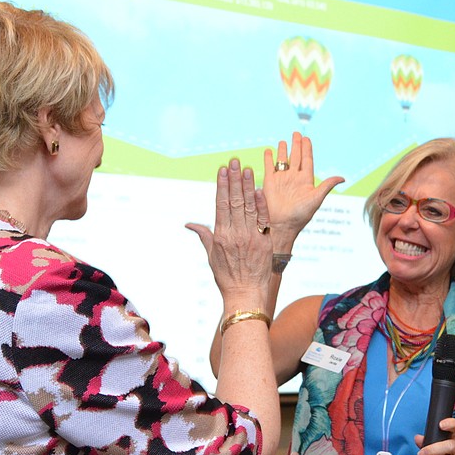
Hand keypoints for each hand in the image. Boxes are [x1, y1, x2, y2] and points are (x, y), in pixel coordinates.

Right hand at [186, 158, 273, 302]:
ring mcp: (251, 237)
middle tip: (234, 161)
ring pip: (248, 206)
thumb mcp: (212, 256)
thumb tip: (189, 223)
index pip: (221, 204)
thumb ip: (204, 235)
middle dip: (234, 179)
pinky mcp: (264, 242)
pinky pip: (263, 219)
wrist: (246, 293)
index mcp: (221, 235)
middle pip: (234, 201)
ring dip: (247, 186)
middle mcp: (235, 234)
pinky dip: (261, 204)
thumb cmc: (227, 277)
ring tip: (247, 169)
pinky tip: (259, 189)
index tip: (223, 170)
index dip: (222, 185)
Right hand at [263, 131, 344, 247]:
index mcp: (306, 181)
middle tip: (297, 133)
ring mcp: (281, 179)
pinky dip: (269, 158)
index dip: (307, 149)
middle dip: (296, 145)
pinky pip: (269, 167)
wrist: (282, 225)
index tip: (307, 138)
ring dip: (283, 150)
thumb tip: (342, 178)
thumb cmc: (300, 215)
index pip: (307, 160)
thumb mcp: (316, 199)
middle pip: (296, 157)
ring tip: (283, 141)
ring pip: (282, 161)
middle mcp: (293, 178)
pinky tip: (269, 150)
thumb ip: (327, 186)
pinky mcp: (269, 182)